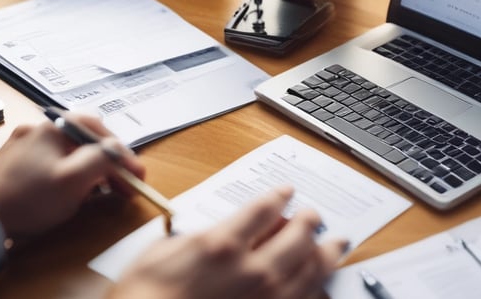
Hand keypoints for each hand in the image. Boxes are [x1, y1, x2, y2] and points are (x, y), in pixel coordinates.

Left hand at [0, 113, 144, 238]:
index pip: (100, 131)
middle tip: (123, 185)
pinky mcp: (14, 165)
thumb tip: (117, 151)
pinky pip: (51, 164)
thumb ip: (103, 159)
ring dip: (89, 170)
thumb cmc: (29, 197)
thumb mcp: (75, 179)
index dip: (122, 153)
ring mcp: (24, 146)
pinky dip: (68, 174)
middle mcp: (39, 130)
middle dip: (107, 164)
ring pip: (68, 153)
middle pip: (85, 142)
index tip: (136, 174)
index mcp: (55, 127)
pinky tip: (71, 192)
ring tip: (100, 191)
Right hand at [108, 186, 347, 298]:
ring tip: (336, 245)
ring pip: (310, 272)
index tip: (285, 193)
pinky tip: (321, 286)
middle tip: (313, 216)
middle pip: (297, 237)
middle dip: (309, 222)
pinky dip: (316, 292)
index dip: (279, 197)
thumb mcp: (164, 250)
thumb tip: (218, 232)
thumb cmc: (143, 296)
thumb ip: (198, 236)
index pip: (264, 208)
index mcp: (222, 243)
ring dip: (325, 255)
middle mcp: (250, 270)